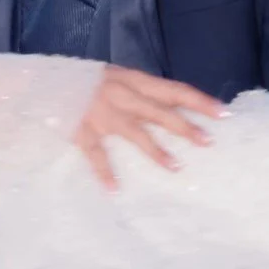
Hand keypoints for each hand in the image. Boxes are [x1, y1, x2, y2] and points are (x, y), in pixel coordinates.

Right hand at [75, 67, 225, 190]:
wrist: (45, 79)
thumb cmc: (89, 82)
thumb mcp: (119, 79)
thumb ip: (142, 93)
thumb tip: (175, 109)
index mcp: (133, 80)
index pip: (173, 90)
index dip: (198, 100)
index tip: (223, 113)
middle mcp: (121, 95)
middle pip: (159, 111)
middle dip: (185, 127)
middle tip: (207, 142)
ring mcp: (101, 113)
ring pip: (133, 132)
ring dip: (155, 150)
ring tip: (176, 167)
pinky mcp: (81, 130)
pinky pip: (95, 153)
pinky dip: (104, 172)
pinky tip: (114, 190)